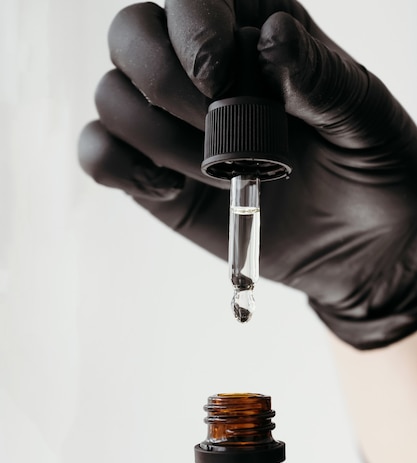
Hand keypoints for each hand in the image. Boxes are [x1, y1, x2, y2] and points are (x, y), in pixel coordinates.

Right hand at [78, 0, 416, 349]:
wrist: (362, 245)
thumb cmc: (373, 170)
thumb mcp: (364, 117)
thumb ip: (318, 77)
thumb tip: (269, 36)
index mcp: (255, 33)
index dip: (193, 25)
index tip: (224, 78)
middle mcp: (202, 72)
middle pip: (130, 34)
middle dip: (165, 82)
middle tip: (217, 129)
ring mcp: (173, 126)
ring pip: (111, 97)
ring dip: (157, 138)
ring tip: (216, 173)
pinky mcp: (156, 178)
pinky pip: (100, 153)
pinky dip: (120, 168)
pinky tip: (170, 189)